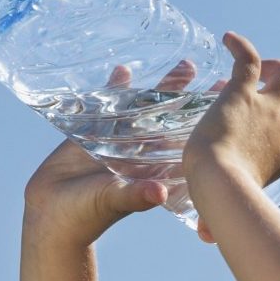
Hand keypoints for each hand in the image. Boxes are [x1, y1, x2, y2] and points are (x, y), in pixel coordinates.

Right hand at [21, 61, 226, 247]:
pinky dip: (116, 88)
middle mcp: (142, 155)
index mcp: (153, 171)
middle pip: (172, 120)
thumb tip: (160, 193)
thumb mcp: (113, 201)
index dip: (205, 125)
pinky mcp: (93, 136)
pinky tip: (124, 68)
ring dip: (163, 89)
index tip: (227, 104)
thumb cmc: (85, 216)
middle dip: (190, 98)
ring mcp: (119, 144)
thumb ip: (135, 195)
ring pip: (146, 109)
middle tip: (216, 75)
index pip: (186, 143)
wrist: (52, 216)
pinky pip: (109, 107)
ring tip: (185, 64)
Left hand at [181, 32, 279, 211]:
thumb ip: (221, 224)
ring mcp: (266, 107)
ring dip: (276, 66)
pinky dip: (239, 45)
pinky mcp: (240, 94)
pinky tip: (226, 40)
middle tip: (277, 91)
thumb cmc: (228, 204)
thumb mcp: (235, 211)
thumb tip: (207, 239)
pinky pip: (248, 59)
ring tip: (259, 68)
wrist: (219, 183)